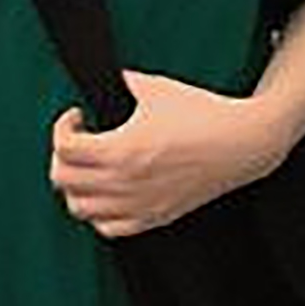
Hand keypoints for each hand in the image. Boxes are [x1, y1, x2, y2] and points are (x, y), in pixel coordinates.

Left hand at [49, 68, 279, 238]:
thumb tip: (107, 77)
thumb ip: (124, 81)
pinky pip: (108, 228)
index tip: (77, 115)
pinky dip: (98, 213)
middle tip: (78, 140)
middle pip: (64, 180)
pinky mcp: (154, 217)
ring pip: (80, 208)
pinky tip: (108, 191)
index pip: (65, 149)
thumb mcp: (157, 88)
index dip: (62, 128)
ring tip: (89, 167)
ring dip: (75, 186)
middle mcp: (126, 183)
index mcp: (123, 149)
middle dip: (62, 156)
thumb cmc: (203, 114)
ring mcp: (139, 204)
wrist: (242, 144)